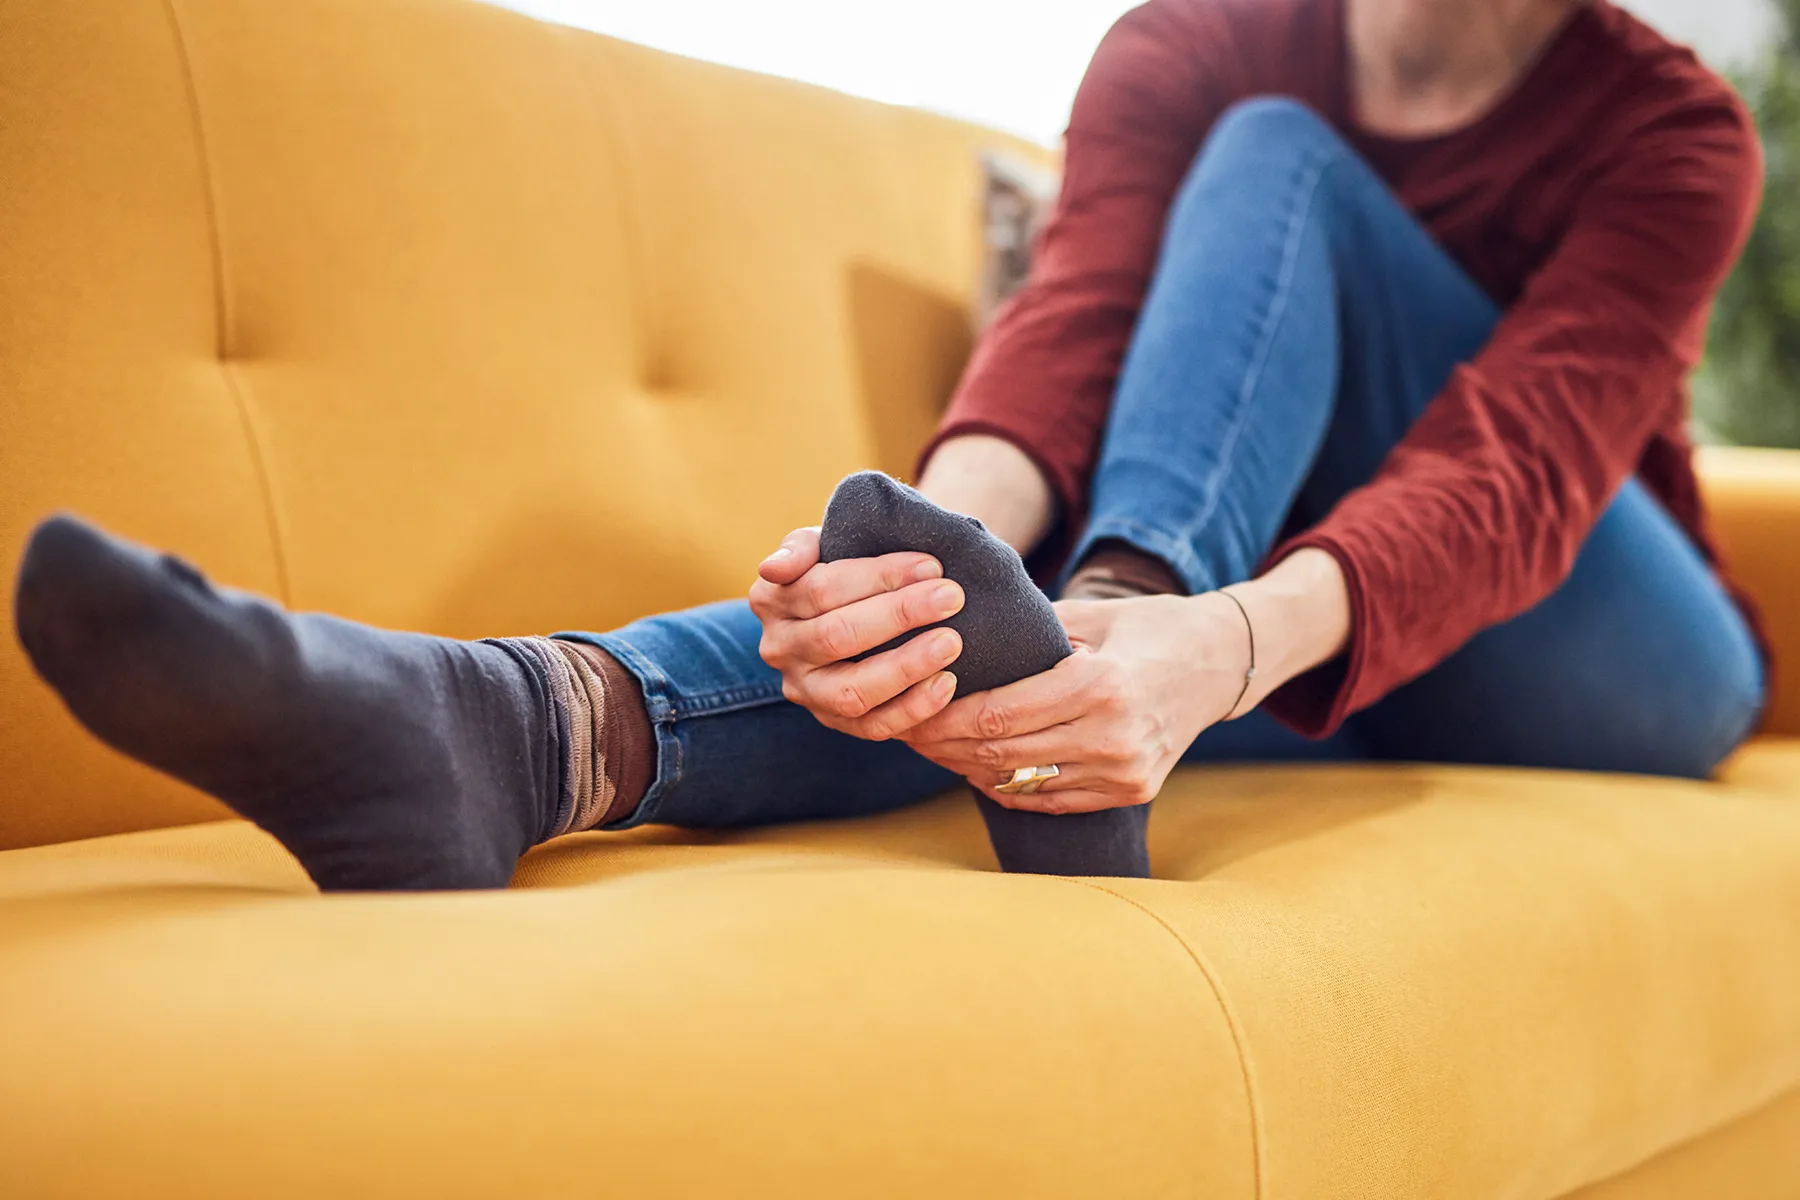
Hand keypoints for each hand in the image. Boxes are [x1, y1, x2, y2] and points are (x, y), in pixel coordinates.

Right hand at [749, 527, 966, 739]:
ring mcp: (806, 692)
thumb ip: (800, 547)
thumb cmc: (842, 569)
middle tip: (952, 597)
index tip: (931, 566)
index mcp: (771, 600)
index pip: (822, 588)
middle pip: (836, 636)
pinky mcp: (835, 721)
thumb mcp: (819, 546)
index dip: (878, 576)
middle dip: (900, 614)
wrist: (849, 610)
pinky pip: (873, 726)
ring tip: (951, 643)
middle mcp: (780, 649)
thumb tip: (774, 569)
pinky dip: (913, 708)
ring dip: (906, 667)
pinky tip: (947, 684)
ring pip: (852, 690)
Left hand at [898, 593, 1252, 812]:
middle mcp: (1112, 736)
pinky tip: (977, 771)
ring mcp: (1125, 772)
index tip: (910, 710)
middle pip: (1002, 755)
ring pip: (1022, 783)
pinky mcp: (1131, 791)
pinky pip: (1052, 800)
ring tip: (933, 752)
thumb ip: (1028, 631)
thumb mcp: (1090, 616)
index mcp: (1098, 685)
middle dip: (946, 746)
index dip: (944, 719)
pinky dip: (1009, 788)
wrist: (1221, 662)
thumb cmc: (1148, 626)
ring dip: (969, 771)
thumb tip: (956, 635)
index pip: (998, 717)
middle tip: (907, 732)